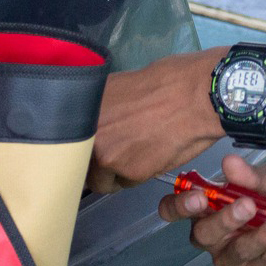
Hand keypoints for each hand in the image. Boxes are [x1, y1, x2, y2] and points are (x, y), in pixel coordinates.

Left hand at [87, 49, 224, 192]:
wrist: (199, 95)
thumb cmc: (168, 81)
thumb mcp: (120, 85)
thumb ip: (101, 108)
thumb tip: (96, 123)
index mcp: (82, 106)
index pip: (67, 141)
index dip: (80, 147)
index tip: (90, 149)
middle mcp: (86, 131)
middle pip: (78, 164)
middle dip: (94, 163)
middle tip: (116, 154)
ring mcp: (105, 153)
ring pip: (100, 180)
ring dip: (114, 175)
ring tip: (136, 157)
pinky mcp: (128, 172)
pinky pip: (124, 184)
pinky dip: (135, 177)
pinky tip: (151, 158)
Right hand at [159, 153, 265, 265]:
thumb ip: (251, 174)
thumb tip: (229, 162)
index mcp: (207, 204)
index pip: (176, 209)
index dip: (179, 207)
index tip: (199, 198)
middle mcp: (214, 232)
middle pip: (204, 235)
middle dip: (224, 221)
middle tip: (248, 205)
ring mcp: (234, 254)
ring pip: (234, 254)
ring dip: (258, 238)